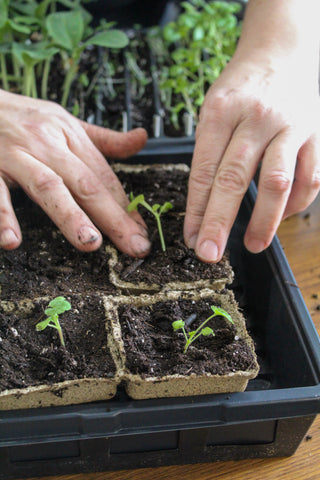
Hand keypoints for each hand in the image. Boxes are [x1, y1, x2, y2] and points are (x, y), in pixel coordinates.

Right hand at [0, 90, 149, 256]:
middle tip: (133, 245)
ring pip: (47, 186)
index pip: (104, 176)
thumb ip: (104, 139)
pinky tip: (11, 240)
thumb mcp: (66, 121)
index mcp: (69, 135)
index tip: (141, 233)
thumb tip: (141, 138)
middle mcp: (46, 144)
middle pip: (85, 183)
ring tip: (89, 242)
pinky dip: (2, 216)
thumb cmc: (23, 116)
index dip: (125, 207)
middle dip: (112, 217)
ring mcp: (15, 156)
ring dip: (69, 215)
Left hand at [184, 57, 319, 262]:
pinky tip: (282, 217)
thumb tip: (203, 206)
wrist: (281, 52)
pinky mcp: (316, 134)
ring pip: (277, 181)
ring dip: (265, 220)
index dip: (197, 210)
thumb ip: (209, 153)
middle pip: (235, 179)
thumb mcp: (212, 110)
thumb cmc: (241, 87)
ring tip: (253, 245)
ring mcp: (290, 126)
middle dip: (220, 222)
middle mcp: (255, 118)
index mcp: (221, 112)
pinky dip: (296, 204)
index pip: (205, 171)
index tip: (192, 238)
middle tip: (209, 254)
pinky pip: (310, 178)